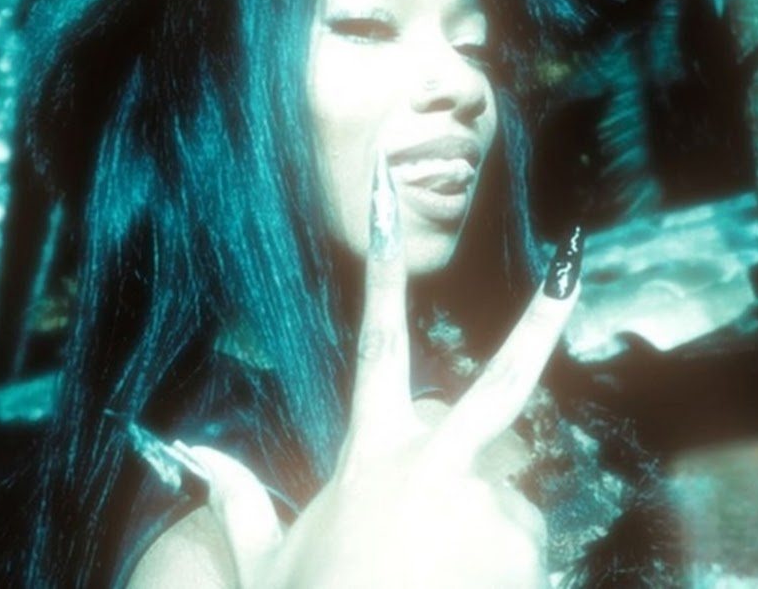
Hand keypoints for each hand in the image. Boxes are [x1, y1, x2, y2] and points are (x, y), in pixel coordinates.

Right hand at [187, 153, 582, 587]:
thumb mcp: (266, 564)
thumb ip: (237, 502)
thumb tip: (185, 453)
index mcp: (373, 455)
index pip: (379, 342)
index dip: (385, 273)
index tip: (391, 207)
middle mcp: (438, 468)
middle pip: (501, 384)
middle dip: (538, 323)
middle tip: (572, 271)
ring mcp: (488, 513)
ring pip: (507, 489)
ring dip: (486, 513)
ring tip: (440, 566)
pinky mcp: (523, 557)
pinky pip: (522, 541)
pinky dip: (502, 560)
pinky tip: (464, 587)